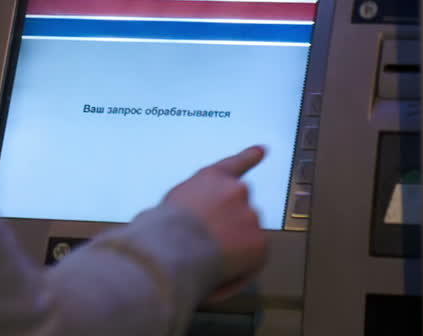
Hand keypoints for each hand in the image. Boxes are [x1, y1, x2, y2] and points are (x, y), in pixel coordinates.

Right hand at [163, 146, 267, 300]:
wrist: (171, 248)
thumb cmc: (160, 228)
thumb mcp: (169, 204)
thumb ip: (191, 204)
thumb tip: (192, 223)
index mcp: (211, 177)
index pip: (235, 164)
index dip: (249, 156)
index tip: (263, 150)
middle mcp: (235, 190)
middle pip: (241, 207)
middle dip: (231, 223)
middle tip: (209, 242)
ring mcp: (250, 215)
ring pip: (247, 234)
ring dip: (235, 245)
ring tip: (207, 260)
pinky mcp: (259, 242)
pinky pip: (252, 259)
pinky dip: (240, 267)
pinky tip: (219, 273)